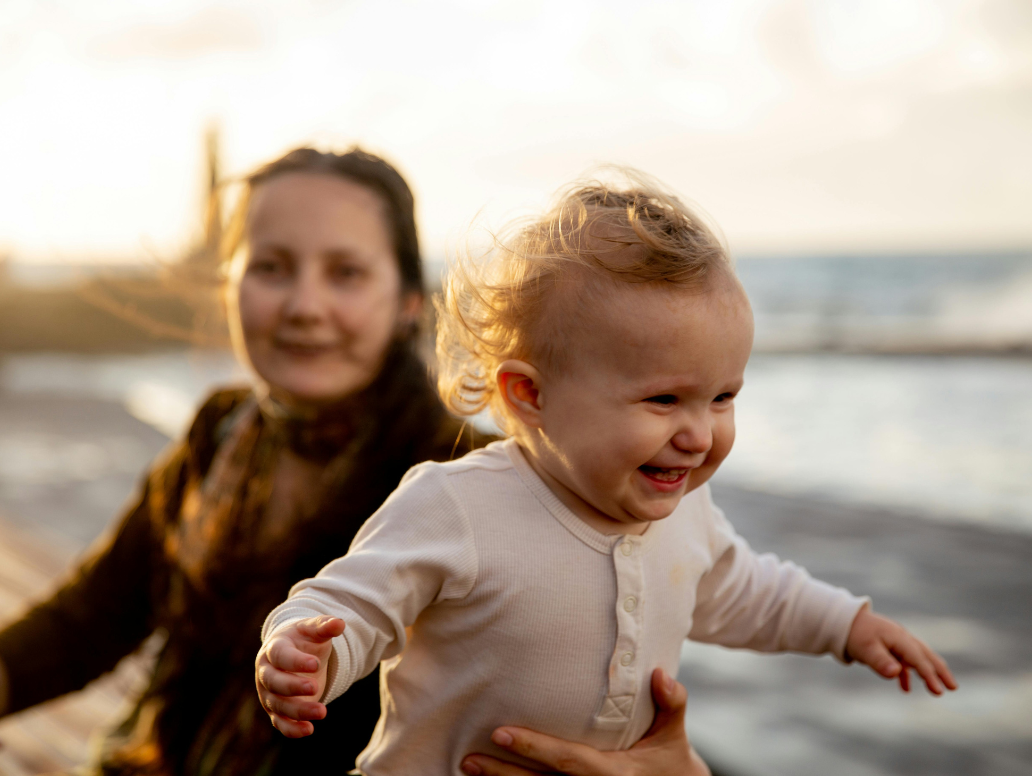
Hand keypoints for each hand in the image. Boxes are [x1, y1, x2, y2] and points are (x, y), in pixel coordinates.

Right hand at [254, 615, 344, 736]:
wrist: (293, 653)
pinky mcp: (275, 710)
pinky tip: (309, 730)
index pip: (280, 656)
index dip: (295, 661)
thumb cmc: (304, 639)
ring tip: (322, 712)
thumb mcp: (314, 629)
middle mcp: (266, 672)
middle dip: (293, 687)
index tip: (315, 664)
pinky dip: (292, 729)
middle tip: (314, 687)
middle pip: (273, 682)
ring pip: (278, 705)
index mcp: (274, 648)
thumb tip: (340, 623)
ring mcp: (269, 693)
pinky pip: (279, 722)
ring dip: (298, 711)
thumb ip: (325, 626)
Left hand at [460, 668, 709, 775]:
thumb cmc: (671, 761)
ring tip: (467, 766)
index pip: (566, 760)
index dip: (533, 748)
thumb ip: (671, 703)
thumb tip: (659, 674)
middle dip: (502, 773)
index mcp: (612, 773)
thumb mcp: (674, 734)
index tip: (501, 733)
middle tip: (468, 757)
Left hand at [846, 606, 957, 694]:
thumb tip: (896, 673)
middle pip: (926, 655)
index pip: (918, 659)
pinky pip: (904, 659)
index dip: (929, 675)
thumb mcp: (865, 649)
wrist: (842, 621)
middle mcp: (902, 637)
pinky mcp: (890, 645)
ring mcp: (897, 640)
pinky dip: (907, 672)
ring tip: (938, 689)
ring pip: (918, 657)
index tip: (939, 691)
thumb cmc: (854, 634)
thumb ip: (880, 661)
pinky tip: (905, 688)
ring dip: (929, 671)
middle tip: (953, 687)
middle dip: (940, 671)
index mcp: (898, 637)